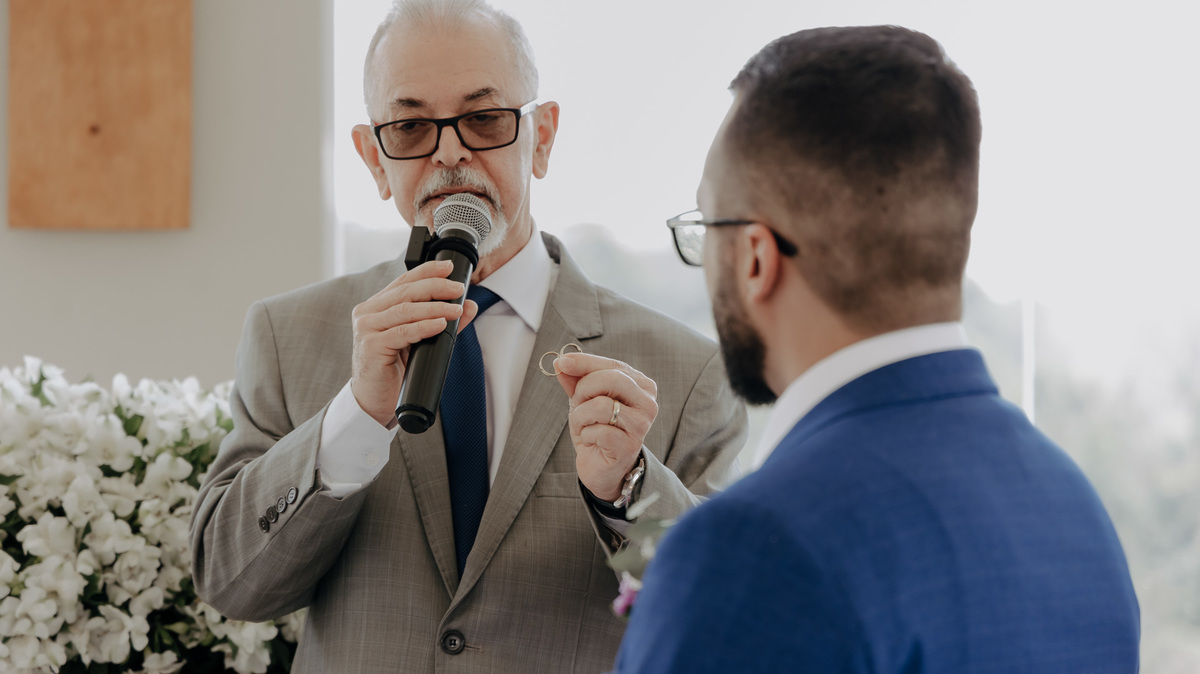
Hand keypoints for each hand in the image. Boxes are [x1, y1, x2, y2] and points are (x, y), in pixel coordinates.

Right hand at [350, 259, 479, 426]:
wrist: (375, 401)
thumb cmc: (395, 370)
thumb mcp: (420, 341)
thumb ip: (442, 320)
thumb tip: (468, 305)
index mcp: (376, 307)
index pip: (403, 281)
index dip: (427, 271)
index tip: (449, 267)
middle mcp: (367, 313)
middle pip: (405, 292)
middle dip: (436, 287)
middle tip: (458, 289)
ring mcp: (366, 328)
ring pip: (405, 310)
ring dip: (434, 307)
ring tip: (455, 309)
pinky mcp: (371, 346)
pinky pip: (402, 332)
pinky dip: (424, 326)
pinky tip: (440, 323)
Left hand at [554, 353, 657, 501]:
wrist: (601, 466)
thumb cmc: (596, 428)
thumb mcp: (584, 399)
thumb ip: (575, 379)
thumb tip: (562, 361)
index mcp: (641, 386)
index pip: (613, 365)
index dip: (585, 362)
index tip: (563, 362)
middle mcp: (647, 403)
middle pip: (611, 379)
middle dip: (584, 389)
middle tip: (578, 404)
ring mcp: (641, 426)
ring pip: (602, 405)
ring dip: (581, 416)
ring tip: (584, 426)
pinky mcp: (629, 446)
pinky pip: (598, 431)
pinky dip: (586, 434)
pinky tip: (592, 440)